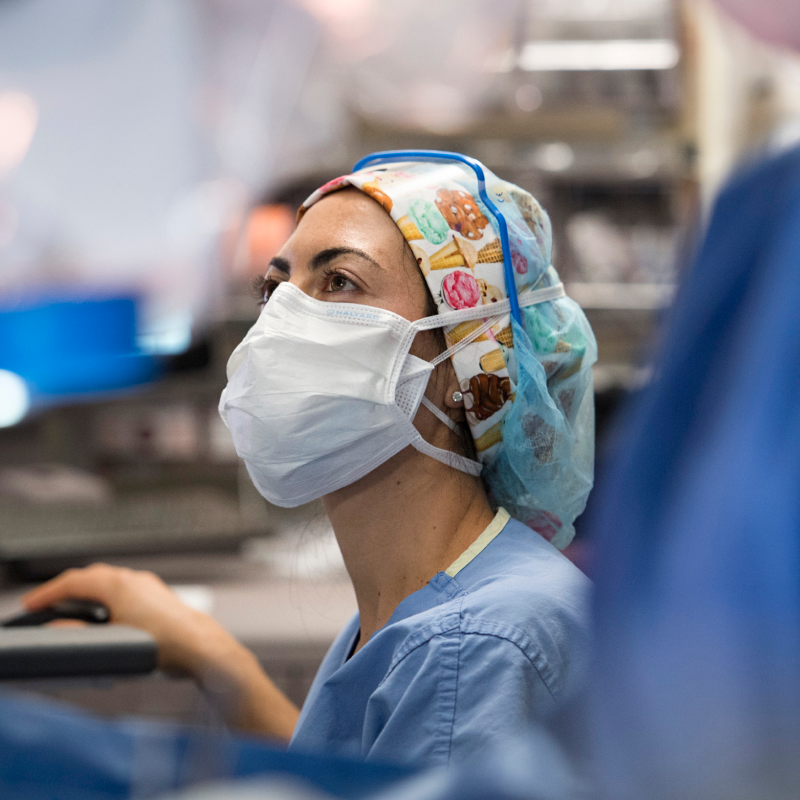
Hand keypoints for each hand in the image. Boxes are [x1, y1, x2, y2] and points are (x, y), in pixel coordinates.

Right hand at [21, 564, 299, 739]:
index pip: (74, 582)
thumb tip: (57, 631)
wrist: (203, 648)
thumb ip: (79, 636)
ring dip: (88, 591)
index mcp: (119, 584)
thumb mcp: (112, 642)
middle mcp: (134, 579)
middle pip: (92, 576)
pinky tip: (106, 612)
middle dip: (67, 588)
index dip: (48, 593)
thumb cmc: (165, 644)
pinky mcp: (159, 597)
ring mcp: (149, 586)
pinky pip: (125, 589)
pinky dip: (107, 596)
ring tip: (71, 608)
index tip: (31, 604)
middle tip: (47, 603)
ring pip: (110, 581)